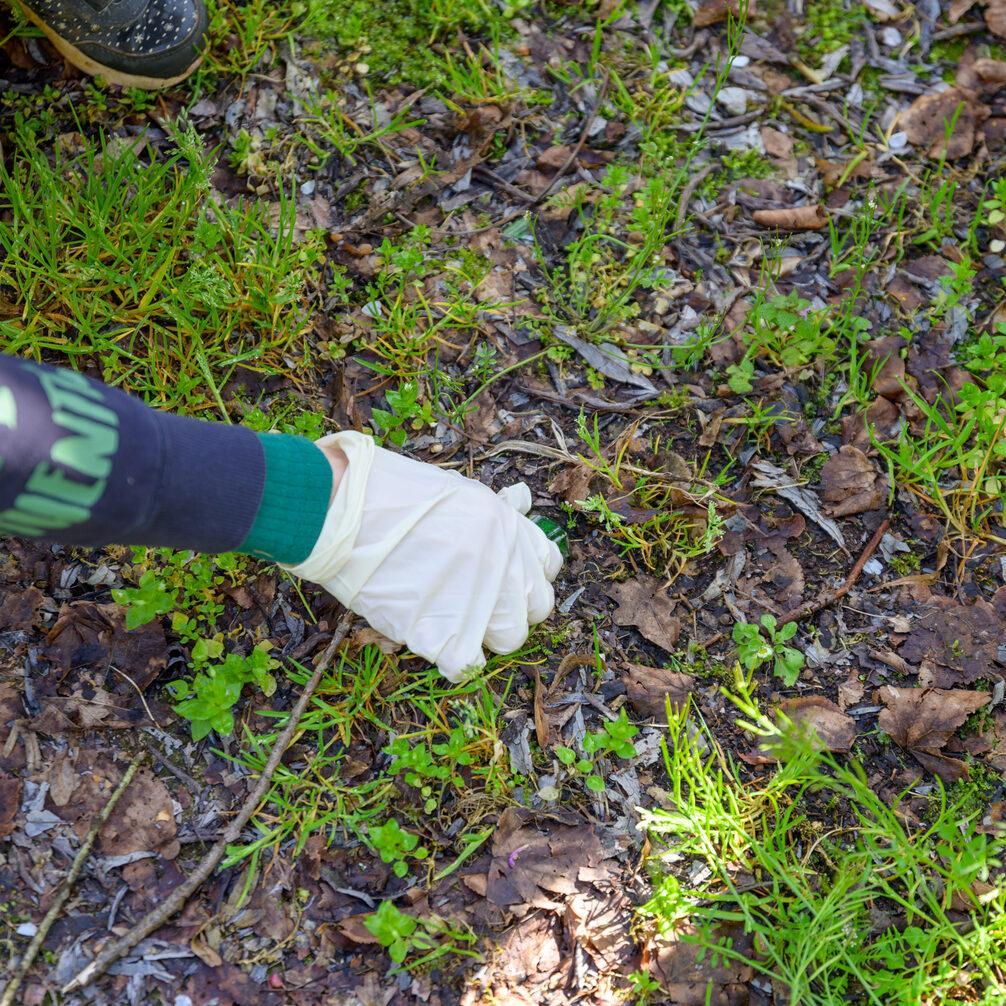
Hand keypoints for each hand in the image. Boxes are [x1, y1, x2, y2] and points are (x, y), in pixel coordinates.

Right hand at [286, 432, 562, 680]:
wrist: (336, 507)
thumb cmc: (385, 490)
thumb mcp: (454, 488)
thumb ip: (491, 510)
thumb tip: (521, 501)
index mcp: (504, 525)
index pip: (548, 565)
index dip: (525, 576)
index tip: (502, 581)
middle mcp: (500, 561)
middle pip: (534, 608)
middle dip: (508, 611)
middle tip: (473, 606)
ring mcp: (473, 597)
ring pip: (507, 639)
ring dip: (482, 635)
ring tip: (449, 623)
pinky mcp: (440, 629)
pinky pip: (465, 663)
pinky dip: (451, 660)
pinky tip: (432, 642)